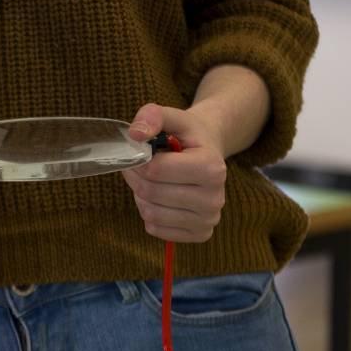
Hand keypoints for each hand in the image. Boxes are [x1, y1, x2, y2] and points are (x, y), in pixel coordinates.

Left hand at [124, 103, 229, 242]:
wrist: (207, 152)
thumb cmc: (187, 135)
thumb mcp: (173, 117)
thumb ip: (152, 116)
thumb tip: (135, 135)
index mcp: (212, 167)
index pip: (157, 170)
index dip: (138, 159)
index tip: (138, 151)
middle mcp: (215, 198)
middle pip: (152, 192)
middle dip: (136, 176)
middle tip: (137, 165)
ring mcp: (209, 219)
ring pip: (152, 213)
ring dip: (140, 194)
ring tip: (149, 179)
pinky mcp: (200, 234)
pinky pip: (157, 229)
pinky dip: (148, 212)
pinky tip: (157, 197)